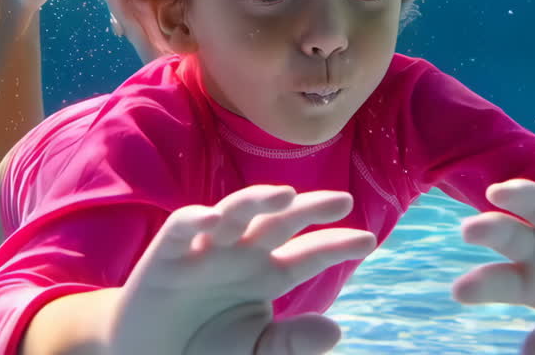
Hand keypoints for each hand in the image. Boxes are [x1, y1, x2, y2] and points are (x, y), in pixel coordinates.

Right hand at [110, 185, 376, 354]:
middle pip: (279, 221)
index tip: (369, 240)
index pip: (308, 254)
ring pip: (235, 212)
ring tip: (285, 195)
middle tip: (342, 200)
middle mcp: (240, 254)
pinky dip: (195, 219)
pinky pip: (181, 228)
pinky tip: (213, 218)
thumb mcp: (254, 354)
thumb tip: (335, 329)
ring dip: (258, 200)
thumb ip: (290, 345)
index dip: (337, 244)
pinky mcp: (165, 255)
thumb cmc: (205, 349)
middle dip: (309, 208)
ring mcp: (204, 249)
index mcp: (266, 275)